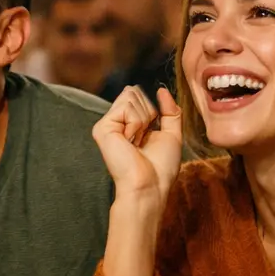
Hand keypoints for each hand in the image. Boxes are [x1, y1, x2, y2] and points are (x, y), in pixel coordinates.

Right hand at [92, 86, 181, 207]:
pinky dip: (135, 123)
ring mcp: (108, 125)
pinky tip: (130, 141)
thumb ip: (170, 111)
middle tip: (142, 140)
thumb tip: (161, 90)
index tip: (150, 135)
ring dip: (142, 120)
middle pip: (134, 93)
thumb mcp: (172, 134)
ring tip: (136, 142)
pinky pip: (126, 107)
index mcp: (129, 124)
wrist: (150, 185)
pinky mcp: (102, 128)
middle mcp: (116, 122)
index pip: (139, 96)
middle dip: (147, 114)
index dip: (153, 112)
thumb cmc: (160, 168)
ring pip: (131, 96)